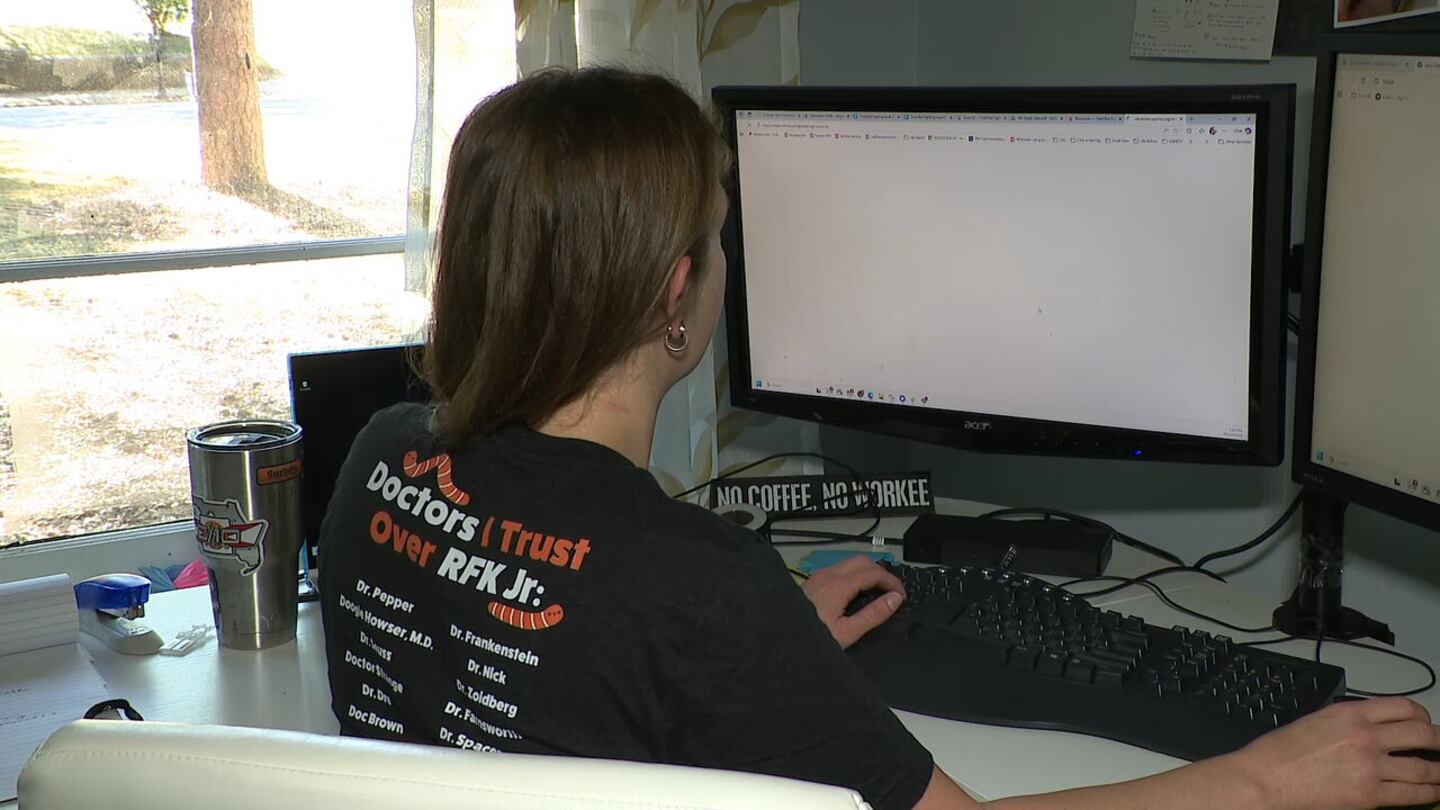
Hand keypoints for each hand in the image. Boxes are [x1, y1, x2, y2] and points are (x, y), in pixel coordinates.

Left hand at [800, 556, 904, 648]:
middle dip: (881, 573)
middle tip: (892, 592)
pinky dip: (853, 575)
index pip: (874, 572)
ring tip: (878, 592)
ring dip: (867, 573)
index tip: (901, 596)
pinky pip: (838, 570)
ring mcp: (817, 576)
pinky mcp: (811, 582)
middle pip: (862, 561)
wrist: (779, 639)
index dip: (892, 582)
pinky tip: (856, 592)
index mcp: (838, 585)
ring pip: (849, 563)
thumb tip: (895, 599)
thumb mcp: (847, 632)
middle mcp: (827, 574)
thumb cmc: (813, 638)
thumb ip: (873, 614)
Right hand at [1231, 697, 1439, 809]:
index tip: (1425, 724)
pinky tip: (1433, 791)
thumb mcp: (1315, 720)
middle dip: (1439, 741)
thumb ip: (1346, 722)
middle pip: (1422, 733)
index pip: (1404, 707)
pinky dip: (1428, 793)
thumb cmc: (1278, 753)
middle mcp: (1366, 736)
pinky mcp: (1370, 795)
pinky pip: (1411, 793)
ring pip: (1423, 767)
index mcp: (1350, 712)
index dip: (1423, 716)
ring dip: (1439, 770)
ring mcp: (1370, 766)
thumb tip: (1370, 730)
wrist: (1263, 779)